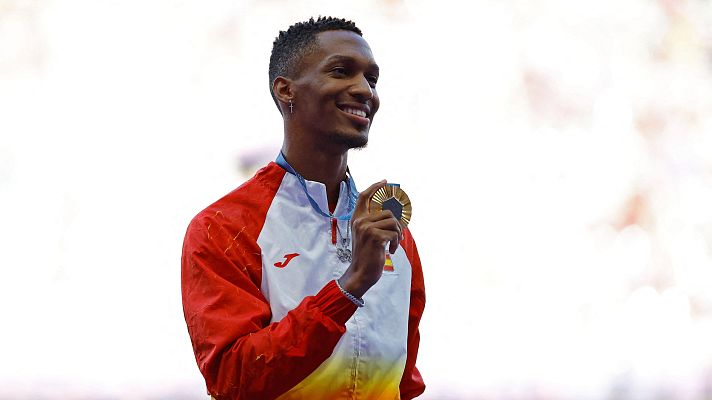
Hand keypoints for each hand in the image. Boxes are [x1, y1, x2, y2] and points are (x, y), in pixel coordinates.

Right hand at [338, 180, 403, 298]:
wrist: (361, 272)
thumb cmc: (366, 255)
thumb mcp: (366, 236)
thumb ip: (373, 223)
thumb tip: (392, 215)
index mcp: (357, 219)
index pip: (364, 196)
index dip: (375, 187)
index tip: (385, 182)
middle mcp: (360, 221)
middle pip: (388, 212)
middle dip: (397, 225)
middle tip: (396, 236)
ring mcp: (366, 228)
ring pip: (393, 222)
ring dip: (397, 235)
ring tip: (392, 244)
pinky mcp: (374, 236)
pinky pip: (394, 233)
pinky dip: (396, 243)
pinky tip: (390, 250)